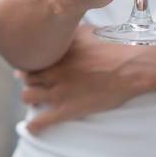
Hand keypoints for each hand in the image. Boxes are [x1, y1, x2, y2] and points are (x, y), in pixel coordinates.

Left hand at [18, 27, 144, 134]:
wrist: (130, 67)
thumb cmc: (113, 46)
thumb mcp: (85, 31)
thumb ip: (68, 33)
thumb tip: (61, 28)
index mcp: (56, 53)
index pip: (30, 58)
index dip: (29, 61)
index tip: (32, 62)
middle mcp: (52, 71)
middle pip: (25, 76)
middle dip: (27, 78)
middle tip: (34, 80)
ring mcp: (58, 92)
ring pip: (27, 96)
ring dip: (29, 96)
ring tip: (36, 98)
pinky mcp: (67, 109)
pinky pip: (42, 121)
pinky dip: (33, 126)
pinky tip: (31, 128)